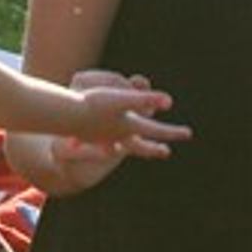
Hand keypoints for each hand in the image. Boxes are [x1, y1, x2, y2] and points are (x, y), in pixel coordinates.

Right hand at [70, 71, 190, 158]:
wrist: (63, 117)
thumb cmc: (93, 106)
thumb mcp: (122, 99)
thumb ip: (145, 99)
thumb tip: (169, 101)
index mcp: (129, 127)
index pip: (155, 129)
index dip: (172, 131)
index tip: (188, 134)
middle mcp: (118, 136)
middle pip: (141, 144)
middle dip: (153, 147)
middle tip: (165, 152)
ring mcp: (103, 137)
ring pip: (122, 144)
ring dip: (133, 145)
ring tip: (135, 149)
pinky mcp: (89, 135)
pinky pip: (104, 141)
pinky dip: (109, 143)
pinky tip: (107, 145)